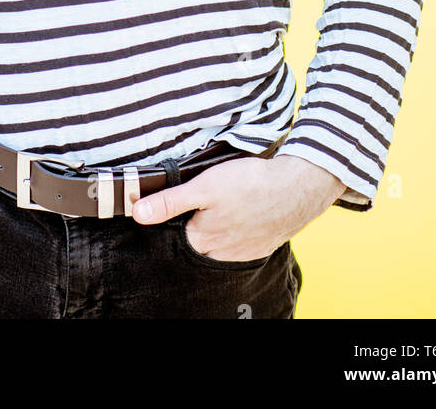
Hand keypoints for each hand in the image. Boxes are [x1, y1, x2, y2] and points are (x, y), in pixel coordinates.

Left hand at [131, 154, 346, 261]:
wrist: (298, 187)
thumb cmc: (251, 184)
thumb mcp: (203, 187)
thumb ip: (170, 202)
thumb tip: (138, 213)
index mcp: (203, 239)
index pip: (176, 239)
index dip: (173, 222)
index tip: (176, 207)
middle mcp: (223, 252)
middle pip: (198, 245)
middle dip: (195, 229)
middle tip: (202, 205)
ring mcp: (245, 251)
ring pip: (221, 246)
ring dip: (218, 231)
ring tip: (223, 208)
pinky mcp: (264, 244)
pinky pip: (242, 244)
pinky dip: (239, 232)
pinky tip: (242, 215)